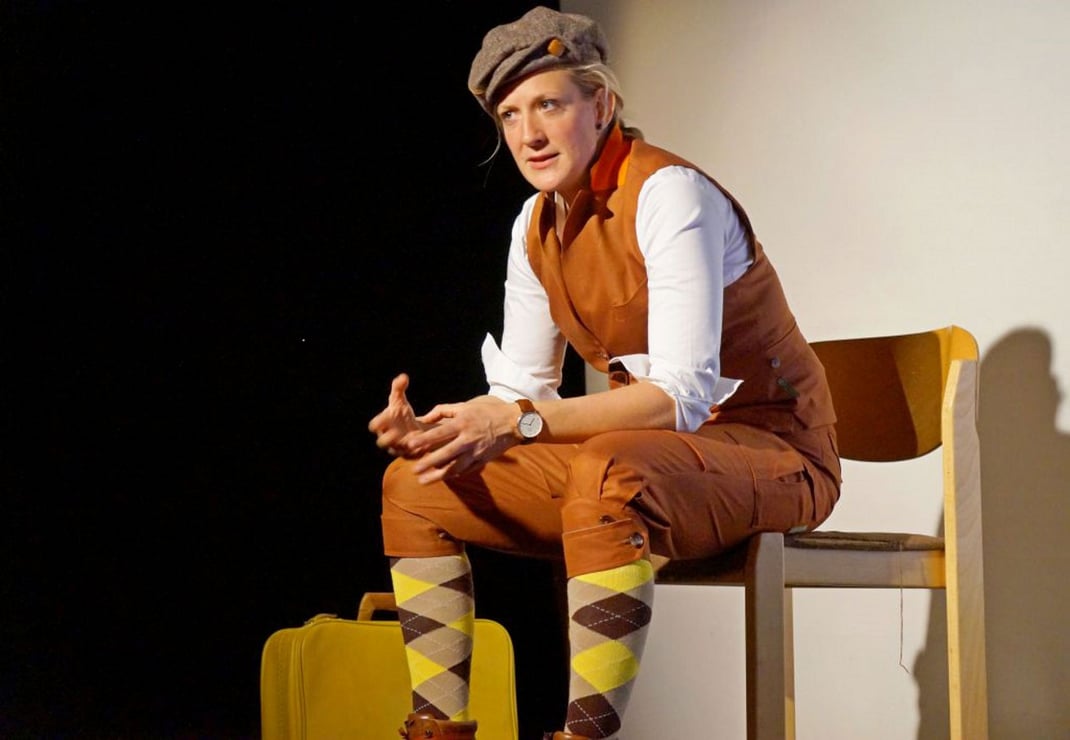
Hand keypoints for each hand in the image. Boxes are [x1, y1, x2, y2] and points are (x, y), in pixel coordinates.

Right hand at [367, 373, 426, 456]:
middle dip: (388, 438)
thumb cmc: (401, 413)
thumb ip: (399, 388)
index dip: (378, 422)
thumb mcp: (400, 401)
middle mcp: (388, 438)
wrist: (411, 428)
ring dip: (404, 446)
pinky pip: (412, 455)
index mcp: (383, 425)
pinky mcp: (410, 454)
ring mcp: (398, 447)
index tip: (386, 415)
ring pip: (398, 450)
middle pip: (382, 442)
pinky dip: (418, 451)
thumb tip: (403, 376)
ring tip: (413, 440)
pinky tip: (426, 445)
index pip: (374, 425)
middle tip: (396, 432)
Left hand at [404, 396, 519, 484]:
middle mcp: (468, 439)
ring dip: (438, 476)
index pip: (439, 433)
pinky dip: (454, 474)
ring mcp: (476, 452)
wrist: (515, 422)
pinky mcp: (483, 460)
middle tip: (414, 470)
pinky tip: (444, 477)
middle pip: (445, 454)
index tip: (409, 445)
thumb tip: (425, 417)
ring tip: (424, 481)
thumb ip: (443, 410)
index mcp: (463, 423)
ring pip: (455, 467)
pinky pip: (467, 470)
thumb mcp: (466, 405)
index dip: (424, 440)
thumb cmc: (489, 410)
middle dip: (428, 463)